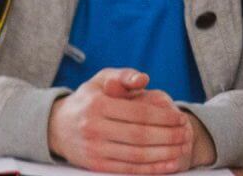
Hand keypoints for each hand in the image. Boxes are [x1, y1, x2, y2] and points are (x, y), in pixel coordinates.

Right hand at [47, 69, 195, 172]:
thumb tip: (143, 79)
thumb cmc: (87, 101)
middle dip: (170, 136)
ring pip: (138, 154)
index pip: (140, 113)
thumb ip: (124, 76)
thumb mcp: (100, 81)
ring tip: (182, 148)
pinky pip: (130, 168)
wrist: (56, 127)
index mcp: (96, 104)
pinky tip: (169, 163)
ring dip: (166, 154)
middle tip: (186, 134)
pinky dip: (153, 168)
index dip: (165, 118)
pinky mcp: (95, 164)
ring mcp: (93, 148)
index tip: (181, 119)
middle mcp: (93, 127)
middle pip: (142, 135)